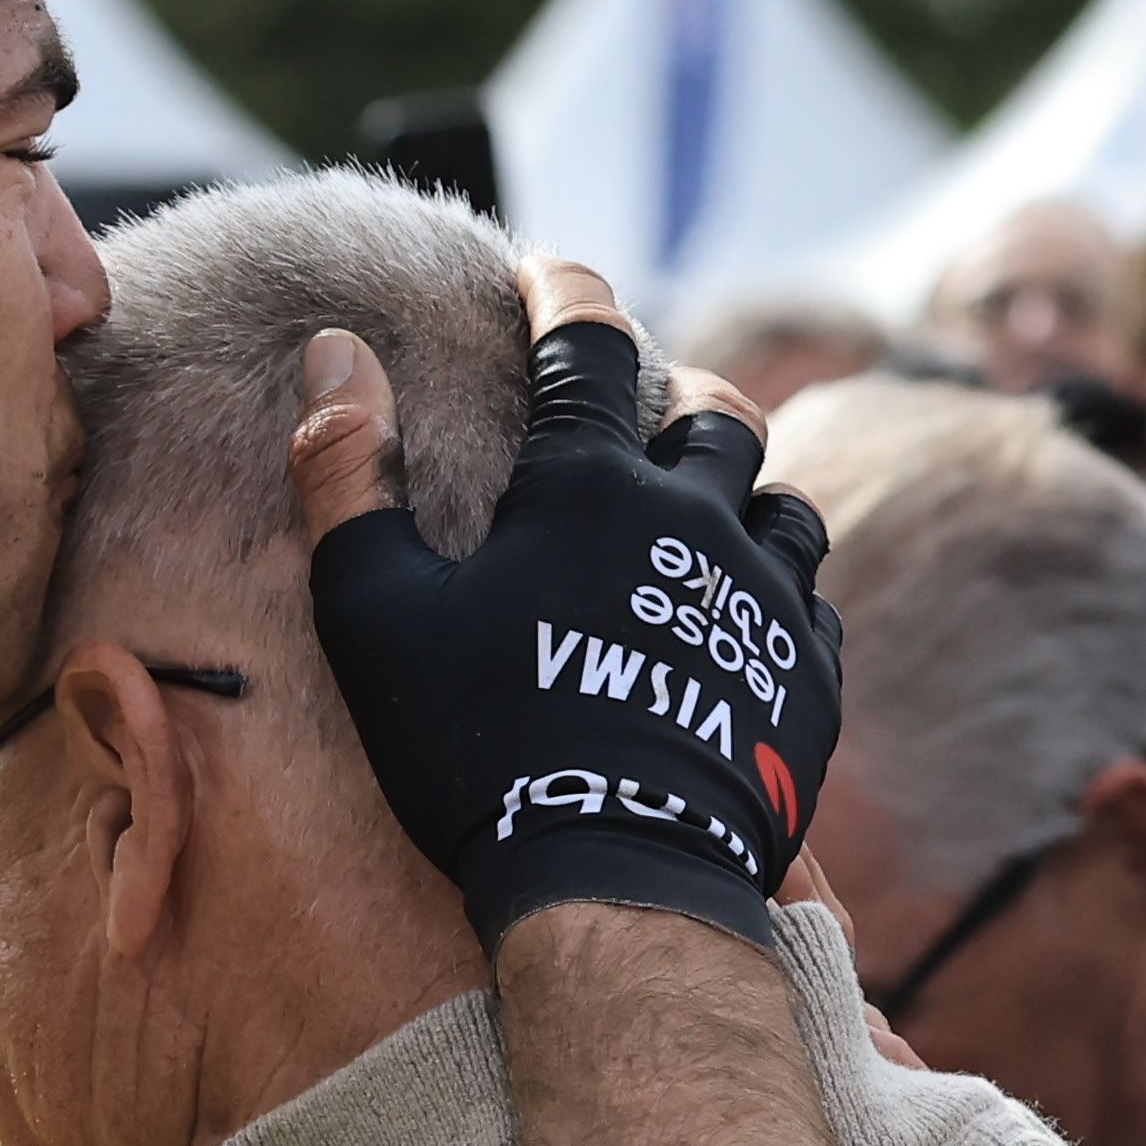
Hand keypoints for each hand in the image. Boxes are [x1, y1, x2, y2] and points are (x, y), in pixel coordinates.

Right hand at [300, 261, 835, 946]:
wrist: (614, 874)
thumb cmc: (475, 745)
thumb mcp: (374, 610)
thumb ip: (347, 473)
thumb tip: (334, 352)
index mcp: (590, 484)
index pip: (586, 341)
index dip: (563, 290)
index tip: (545, 270)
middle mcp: (697, 518)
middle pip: (713, 411)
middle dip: (675, 387)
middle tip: (644, 399)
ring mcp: (765, 598)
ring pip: (780, 502)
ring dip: (740, 489)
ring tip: (706, 508)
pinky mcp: (808, 677)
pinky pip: (810, 604)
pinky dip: (776, 591)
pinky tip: (743, 616)